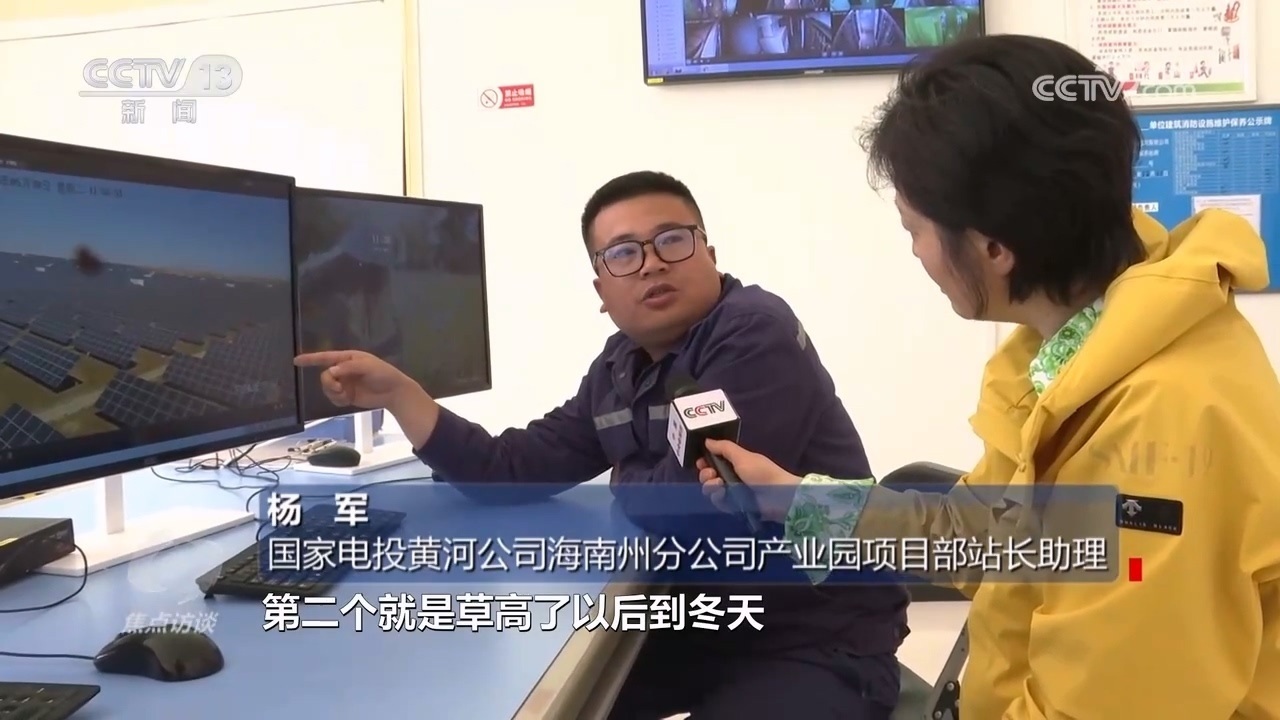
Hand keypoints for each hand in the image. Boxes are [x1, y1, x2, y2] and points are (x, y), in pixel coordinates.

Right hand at [293, 350, 418, 410]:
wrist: (394, 392)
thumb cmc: (383, 374)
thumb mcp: (368, 367)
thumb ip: (349, 368)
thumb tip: (331, 371)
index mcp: (348, 358)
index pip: (326, 357)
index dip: (310, 359)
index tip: (296, 361)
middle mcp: (343, 370)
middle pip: (325, 376)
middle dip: (329, 383)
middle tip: (340, 388)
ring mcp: (345, 383)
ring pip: (327, 388)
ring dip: (334, 393)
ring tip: (346, 394)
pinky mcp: (347, 395)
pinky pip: (333, 398)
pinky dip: (338, 400)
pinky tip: (348, 399)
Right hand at [695, 439, 800, 521]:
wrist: (777, 496)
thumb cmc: (761, 472)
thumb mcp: (743, 456)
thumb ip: (724, 448)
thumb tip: (707, 441)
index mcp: (735, 462)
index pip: (713, 461)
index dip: (705, 461)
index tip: (701, 462)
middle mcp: (731, 477)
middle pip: (709, 476)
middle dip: (705, 474)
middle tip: (711, 473)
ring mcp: (732, 493)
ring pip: (711, 490)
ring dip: (710, 486)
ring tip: (718, 484)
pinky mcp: (733, 507)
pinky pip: (719, 502)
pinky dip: (718, 498)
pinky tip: (723, 494)